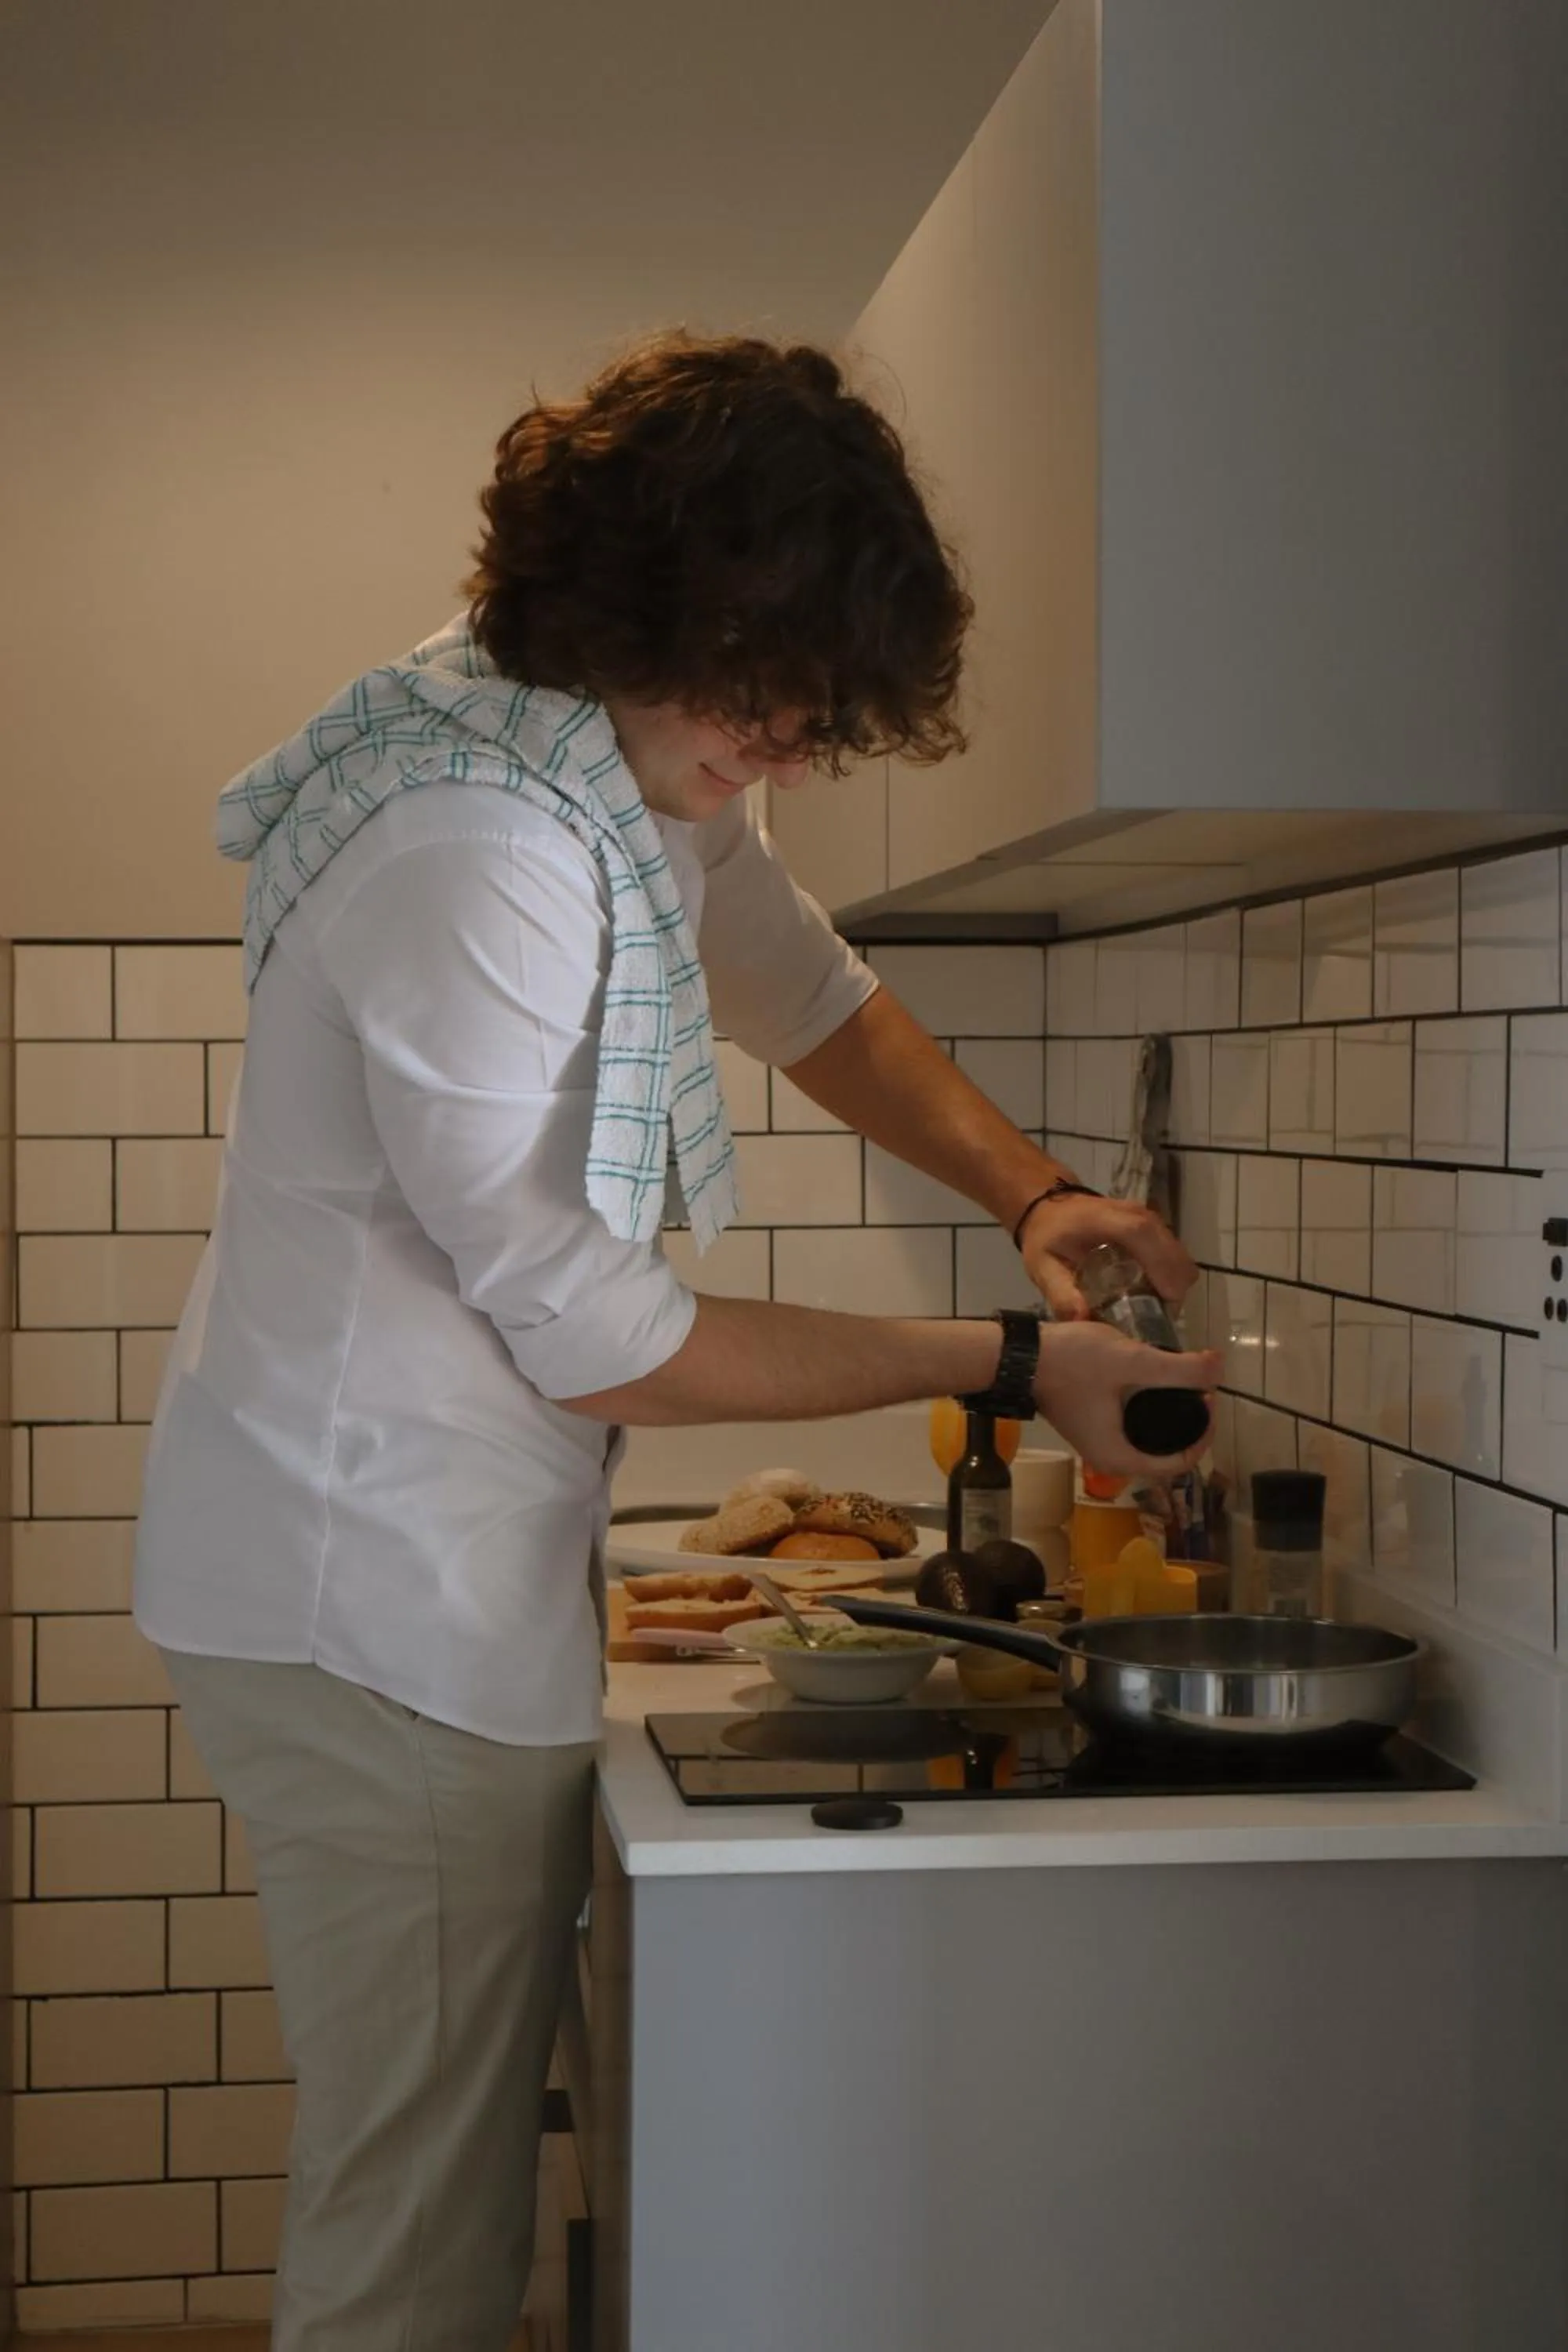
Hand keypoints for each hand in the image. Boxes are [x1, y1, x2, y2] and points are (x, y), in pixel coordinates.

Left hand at [1017, 1191, 1197, 1321]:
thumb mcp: (1043, 1267)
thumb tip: (1083, 1321)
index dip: (1161, 1267)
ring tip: (1151, 1308)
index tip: (1167, 1301)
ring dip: (1173, 1283)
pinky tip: (1151, 1292)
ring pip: (1179, 1255)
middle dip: (1172, 1287)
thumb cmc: (1048, 1237)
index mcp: (1106, 1220)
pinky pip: (1174, 1255)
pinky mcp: (1156, 1227)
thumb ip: (1061, 1293)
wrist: (1051, 1210)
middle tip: (1153, 1317)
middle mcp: (1136, 1214)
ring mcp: (1149, 1218)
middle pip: (1172, 1250)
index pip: (1142, 1235)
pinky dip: (1170, 1275)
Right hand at [1031, 1321, 1220, 1477]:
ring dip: (1169, 1419)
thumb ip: (1178, 1368)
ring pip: (1147, 1443)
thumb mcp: (1131, 1361)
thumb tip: (1220, 1367)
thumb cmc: (1072, 1363)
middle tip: (1199, 1389)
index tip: (1209, 1399)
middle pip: (1165, 1455)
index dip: (1203, 1434)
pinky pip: (1131, 1431)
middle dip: (1189, 1426)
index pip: (1180, 1462)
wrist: (1018, 1356)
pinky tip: (1151, 1383)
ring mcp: (1096, 1445)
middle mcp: (1109, 1460)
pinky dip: (1149, 1415)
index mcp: (1120, 1457)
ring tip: (1181, 1383)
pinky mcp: (1089, 1428)